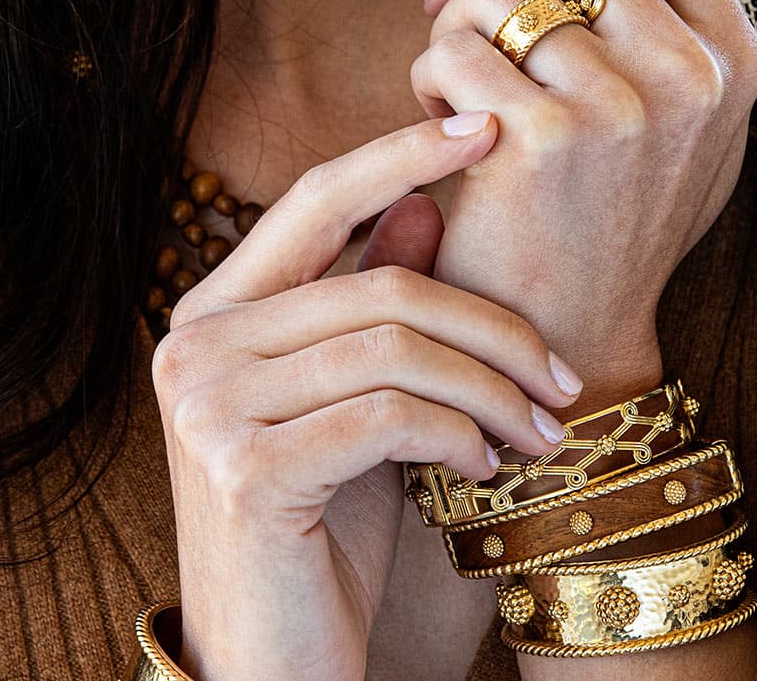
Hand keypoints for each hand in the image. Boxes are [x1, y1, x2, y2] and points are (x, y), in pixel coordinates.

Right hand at [153, 114, 582, 680]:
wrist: (272, 667)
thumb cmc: (320, 532)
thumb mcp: (358, 403)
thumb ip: (373, 300)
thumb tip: (421, 203)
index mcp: (216, 312)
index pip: (315, 199)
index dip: (399, 155)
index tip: (480, 130)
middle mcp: (195, 344)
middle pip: (381, 283)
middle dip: (492, 324)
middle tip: (560, 376)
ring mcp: (208, 403)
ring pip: (395, 344)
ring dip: (491, 388)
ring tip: (540, 432)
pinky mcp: (244, 467)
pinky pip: (390, 412)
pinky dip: (458, 435)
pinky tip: (482, 473)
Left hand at [412, 0, 756, 401]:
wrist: (568, 337)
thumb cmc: (606, 223)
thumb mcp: (678, 128)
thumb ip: (664, 28)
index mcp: (730, 54)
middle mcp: (692, 73)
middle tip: (446, 2)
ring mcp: (625, 107)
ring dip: (451, 25)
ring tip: (451, 83)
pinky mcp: (547, 141)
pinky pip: (454, 48)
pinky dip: (428, 76)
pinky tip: (437, 123)